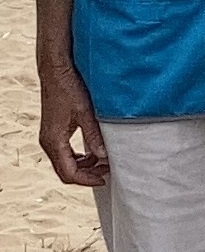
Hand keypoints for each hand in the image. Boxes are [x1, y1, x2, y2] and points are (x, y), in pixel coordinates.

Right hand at [39, 59, 108, 186]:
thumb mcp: (86, 113)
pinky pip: (66, 151)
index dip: (87, 180)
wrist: (56, 71)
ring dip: (84, 165)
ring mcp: (50, 136)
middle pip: (66, 171)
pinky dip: (80, 156)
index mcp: (54, 141)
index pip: (68, 173)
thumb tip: (104, 156)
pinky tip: (94, 151)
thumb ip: (94, 135)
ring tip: (104, 161)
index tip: (105, 179)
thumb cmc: (69, 88)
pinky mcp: (55, 130)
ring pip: (65, 162)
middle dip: (87, 174)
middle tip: (108, 171)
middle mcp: (48, 142)